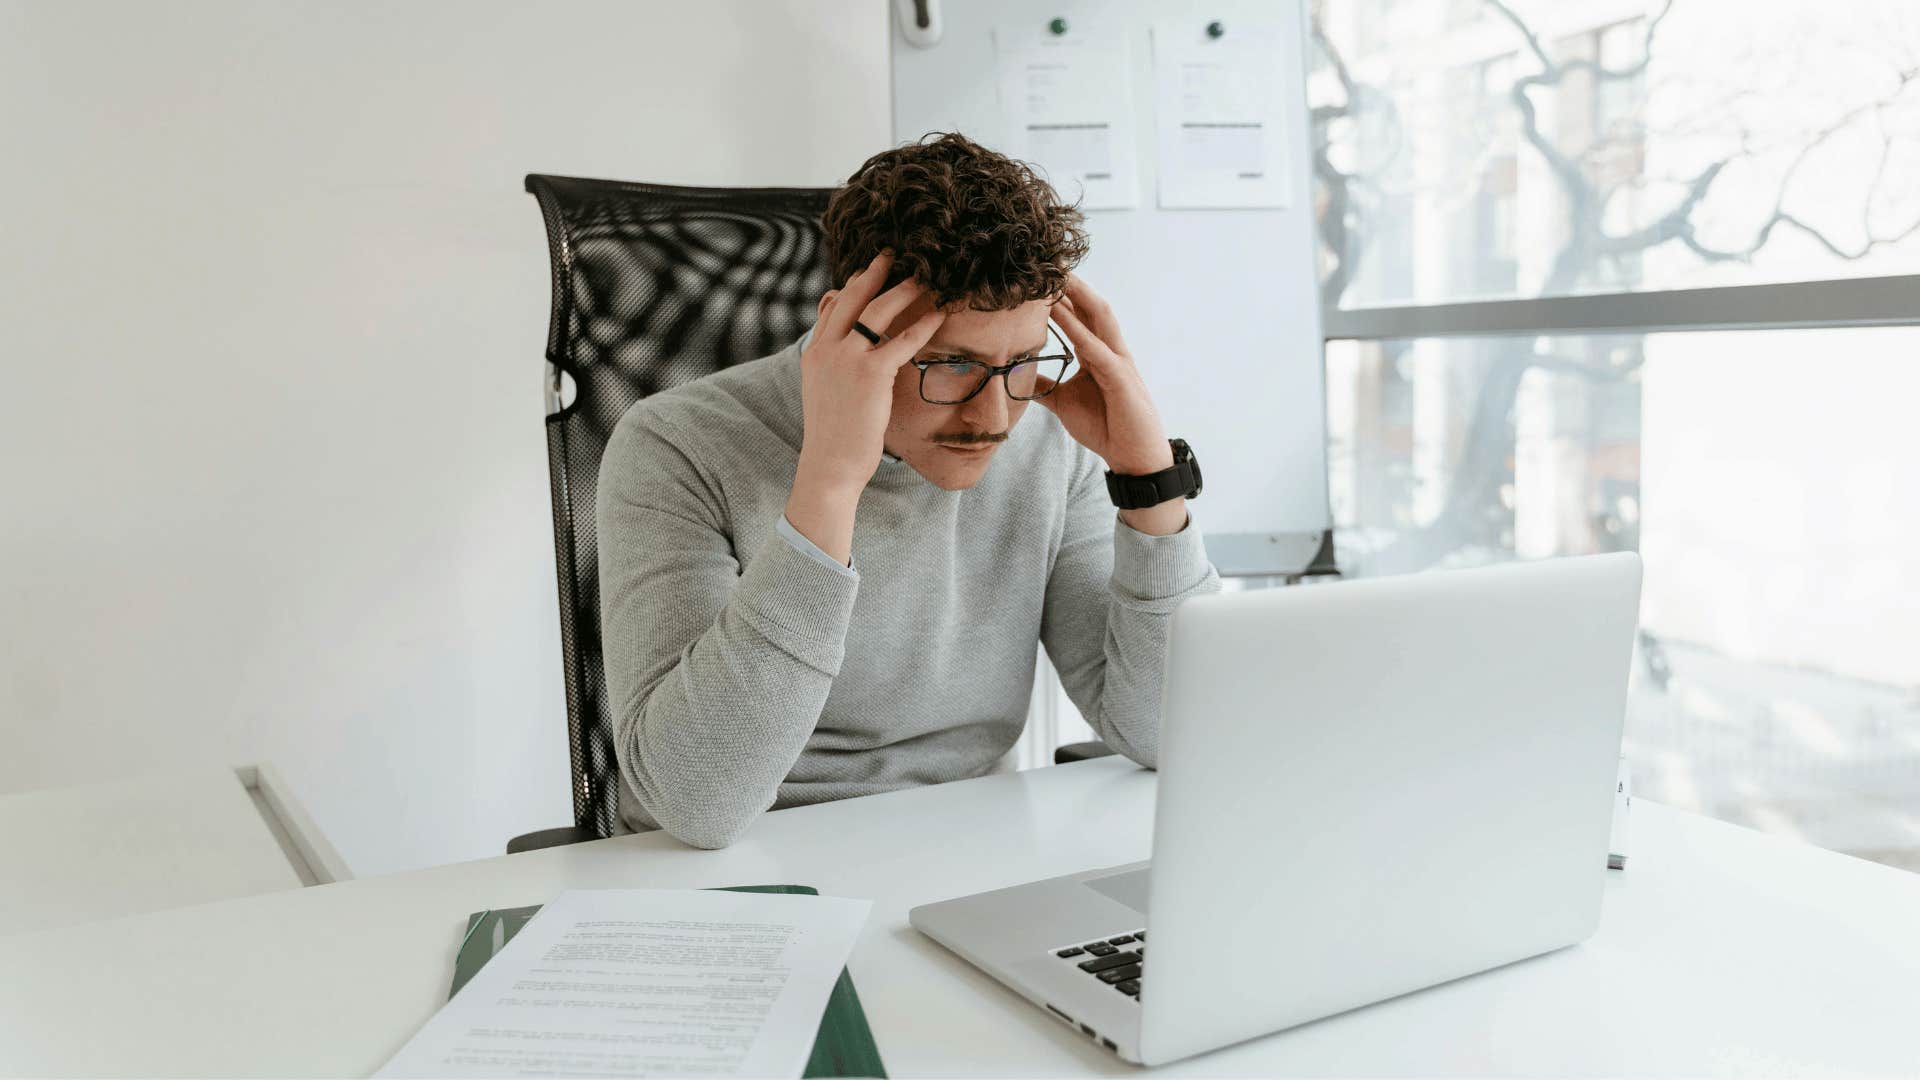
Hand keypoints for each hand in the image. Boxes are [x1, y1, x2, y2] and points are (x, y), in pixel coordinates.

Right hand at [795, 251, 946, 493]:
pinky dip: (923, 324)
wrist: (829, 465)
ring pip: (877, 312)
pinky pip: (902, 341)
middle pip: (852, 298)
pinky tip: (939, 314)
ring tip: (924, 277)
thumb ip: (837, 367)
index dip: (852, 285)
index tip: (868, 270)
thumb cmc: (834, 435)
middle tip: (893, 253)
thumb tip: (857, 356)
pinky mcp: (870, 375)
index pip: (832, 307)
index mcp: (814, 353)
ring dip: (902, 290)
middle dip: (874, 272)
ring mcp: (847, 360)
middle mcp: (827, 350)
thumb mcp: (825, 394)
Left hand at [1033, 274, 1173, 475]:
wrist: (1133, 458)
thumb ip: (1044, 386)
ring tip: (1056, 275)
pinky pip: (1097, 349)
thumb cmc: (1106, 427)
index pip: (1079, 315)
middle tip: (1047, 260)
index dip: (1060, 294)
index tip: (1037, 275)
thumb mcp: (1064, 402)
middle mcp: (1110, 350)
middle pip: (1091, 307)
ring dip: (1078, 295)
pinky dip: (1078, 330)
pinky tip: (1060, 315)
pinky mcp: (1121, 379)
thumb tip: (1017, 375)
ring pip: (1099, 317)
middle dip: (1071, 283)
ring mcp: (1118, 362)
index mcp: (1097, 353)